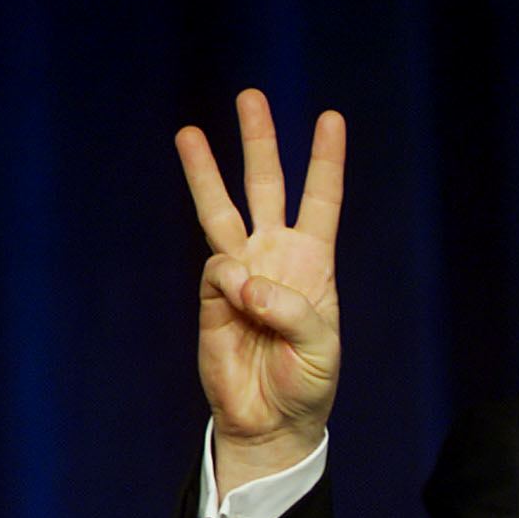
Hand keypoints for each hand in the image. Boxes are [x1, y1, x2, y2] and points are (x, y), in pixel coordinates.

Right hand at [177, 89, 344, 497]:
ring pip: (220, 210)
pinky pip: (216, 272)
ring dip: (205, 172)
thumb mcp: (320, 348)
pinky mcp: (211, 297)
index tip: (331, 118)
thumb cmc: (307, 383)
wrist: (270, 421)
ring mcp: (240, 274)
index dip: (326, 160)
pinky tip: (239, 300)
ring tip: (187, 132)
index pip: (321, 200)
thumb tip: (239, 276)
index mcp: (314, 263)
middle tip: (251, 96)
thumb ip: (290, 309)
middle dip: (259, 143)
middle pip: (266, 187)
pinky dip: (228, 282)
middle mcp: (276, 257)